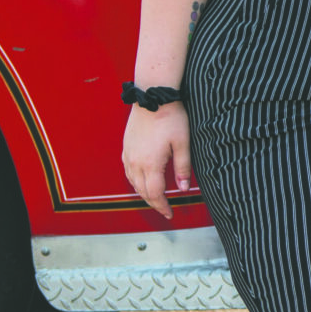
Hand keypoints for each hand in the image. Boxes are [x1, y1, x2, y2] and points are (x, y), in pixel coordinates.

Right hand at [121, 104, 193, 218]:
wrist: (153, 97)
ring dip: (143, 193)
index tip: (170, 214)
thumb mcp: (183, 144)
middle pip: (142, 191)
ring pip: (133, 182)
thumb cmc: (171, 118)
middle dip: (153, 203)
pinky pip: (128, 170)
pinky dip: (135, 180)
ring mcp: (129, 154)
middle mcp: (135, 162)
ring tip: (155, 198)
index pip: (155, 194)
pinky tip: (141, 180)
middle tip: (164, 210)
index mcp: (150, 164)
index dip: (162, 206)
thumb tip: (184, 189)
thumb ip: (183, 168)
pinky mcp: (126, 147)